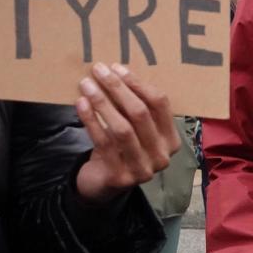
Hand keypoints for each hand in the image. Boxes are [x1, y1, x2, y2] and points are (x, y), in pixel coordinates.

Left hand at [74, 62, 180, 203]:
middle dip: (118, 88)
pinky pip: (103, 142)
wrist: (104, 185)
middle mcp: (161, 156)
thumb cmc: (121, 148)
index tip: (117, 68)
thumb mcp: (134, 128)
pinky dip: (91, 120)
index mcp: (171, 139)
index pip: (160, 103)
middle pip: (140, 113)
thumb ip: (133, 107)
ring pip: (122, 128)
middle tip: (99, 71)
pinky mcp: (119, 177)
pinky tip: (81, 104)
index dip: (137, 83)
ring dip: (102, 102)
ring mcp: (142, 169)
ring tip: (87, 85)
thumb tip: (115, 71)